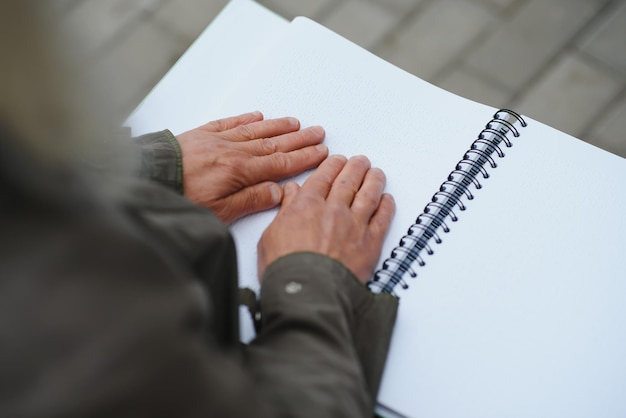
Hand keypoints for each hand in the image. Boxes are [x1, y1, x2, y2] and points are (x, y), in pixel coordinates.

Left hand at [176, 111, 327, 223]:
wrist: (149, 178)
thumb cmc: (182, 199)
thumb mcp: (219, 212)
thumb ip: (250, 200)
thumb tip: (277, 193)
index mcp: (240, 172)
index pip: (280, 164)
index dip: (303, 158)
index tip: (320, 151)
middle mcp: (233, 151)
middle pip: (274, 144)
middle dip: (299, 139)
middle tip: (318, 132)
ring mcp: (218, 140)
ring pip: (256, 131)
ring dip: (278, 126)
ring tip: (295, 123)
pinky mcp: (201, 135)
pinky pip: (230, 123)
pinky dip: (246, 119)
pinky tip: (257, 116)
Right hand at [257, 155, 394, 283]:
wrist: (308, 292)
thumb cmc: (286, 269)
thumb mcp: (271, 235)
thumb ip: (285, 210)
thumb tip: (290, 193)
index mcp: (307, 205)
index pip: (323, 177)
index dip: (332, 166)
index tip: (337, 161)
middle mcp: (333, 210)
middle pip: (348, 181)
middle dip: (355, 167)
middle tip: (360, 161)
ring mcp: (354, 225)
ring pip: (369, 194)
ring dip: (374, 180)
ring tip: (376, 173)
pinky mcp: (371, 243)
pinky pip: (383, 218)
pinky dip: (386, 205)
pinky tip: (387, 199)